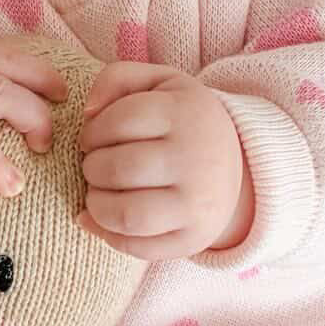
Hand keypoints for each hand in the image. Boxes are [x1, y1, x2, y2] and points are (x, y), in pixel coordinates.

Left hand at [74, 63, 253, 260]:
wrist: (237, 166)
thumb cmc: (182, 121)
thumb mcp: (159, 84)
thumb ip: (118, 78)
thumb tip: (87, 113)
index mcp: (188, 113)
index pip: (118, 122)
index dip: (92, 132)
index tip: (91, 138)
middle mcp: (198, 159)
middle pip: (118, 169)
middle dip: (92, 168)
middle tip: (96, 166)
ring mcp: (198, 204)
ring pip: (127, 214)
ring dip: (96, 205)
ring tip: (98, 193)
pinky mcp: (193, 239)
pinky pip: (138, 248)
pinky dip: (109, 236)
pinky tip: (104, 218)